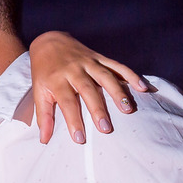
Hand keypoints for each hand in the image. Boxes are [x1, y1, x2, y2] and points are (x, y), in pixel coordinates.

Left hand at [29, 30, 151, 144]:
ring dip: (118, 92)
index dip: (73, 121)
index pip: (67, 103)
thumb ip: (44, 116)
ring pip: (105, 77)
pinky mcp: (99, 57)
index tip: (80, 139)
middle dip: (98, 109)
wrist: (48, 42)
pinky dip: (131, 75)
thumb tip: (44, 140)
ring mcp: (89, 62)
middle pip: (88, 90)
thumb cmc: (44, 73)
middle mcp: (74, 70)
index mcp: (57, 80)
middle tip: (106, 129)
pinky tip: (143, 88)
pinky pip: (117, 66)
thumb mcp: (39, 92)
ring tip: (128, 110)